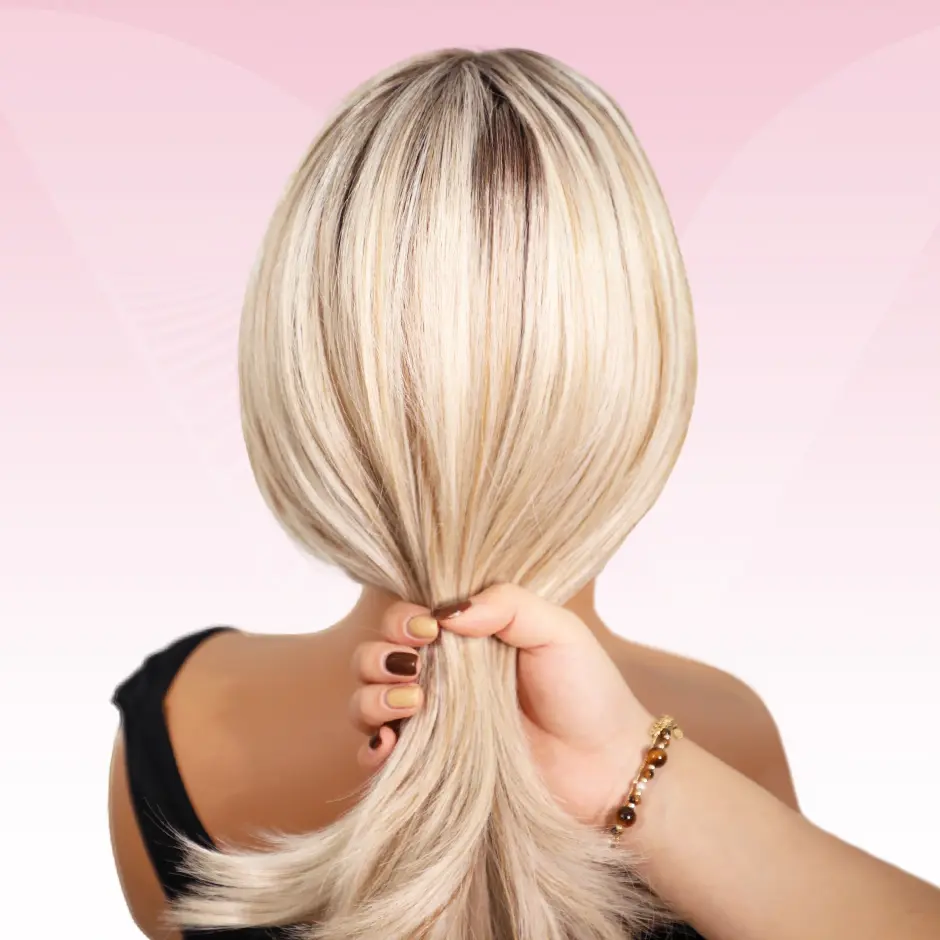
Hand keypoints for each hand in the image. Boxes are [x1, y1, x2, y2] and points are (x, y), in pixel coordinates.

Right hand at [348, 582, 654, 826]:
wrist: (607, 768)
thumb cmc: (587, 692)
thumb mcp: (558, 631)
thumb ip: (507, 604)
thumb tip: (445, 612)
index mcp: (466, 636)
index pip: (407, 615)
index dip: (403, 618)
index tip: (428, 628)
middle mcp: (441, 676)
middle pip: (375, 654)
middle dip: (381, 655)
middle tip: (416, 666)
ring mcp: (433, 723)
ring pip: (366, 699)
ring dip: (373, 697)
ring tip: (414, 702)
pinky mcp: (431, 768)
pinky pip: (377, 756)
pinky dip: (370, 747)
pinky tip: (390, 742)